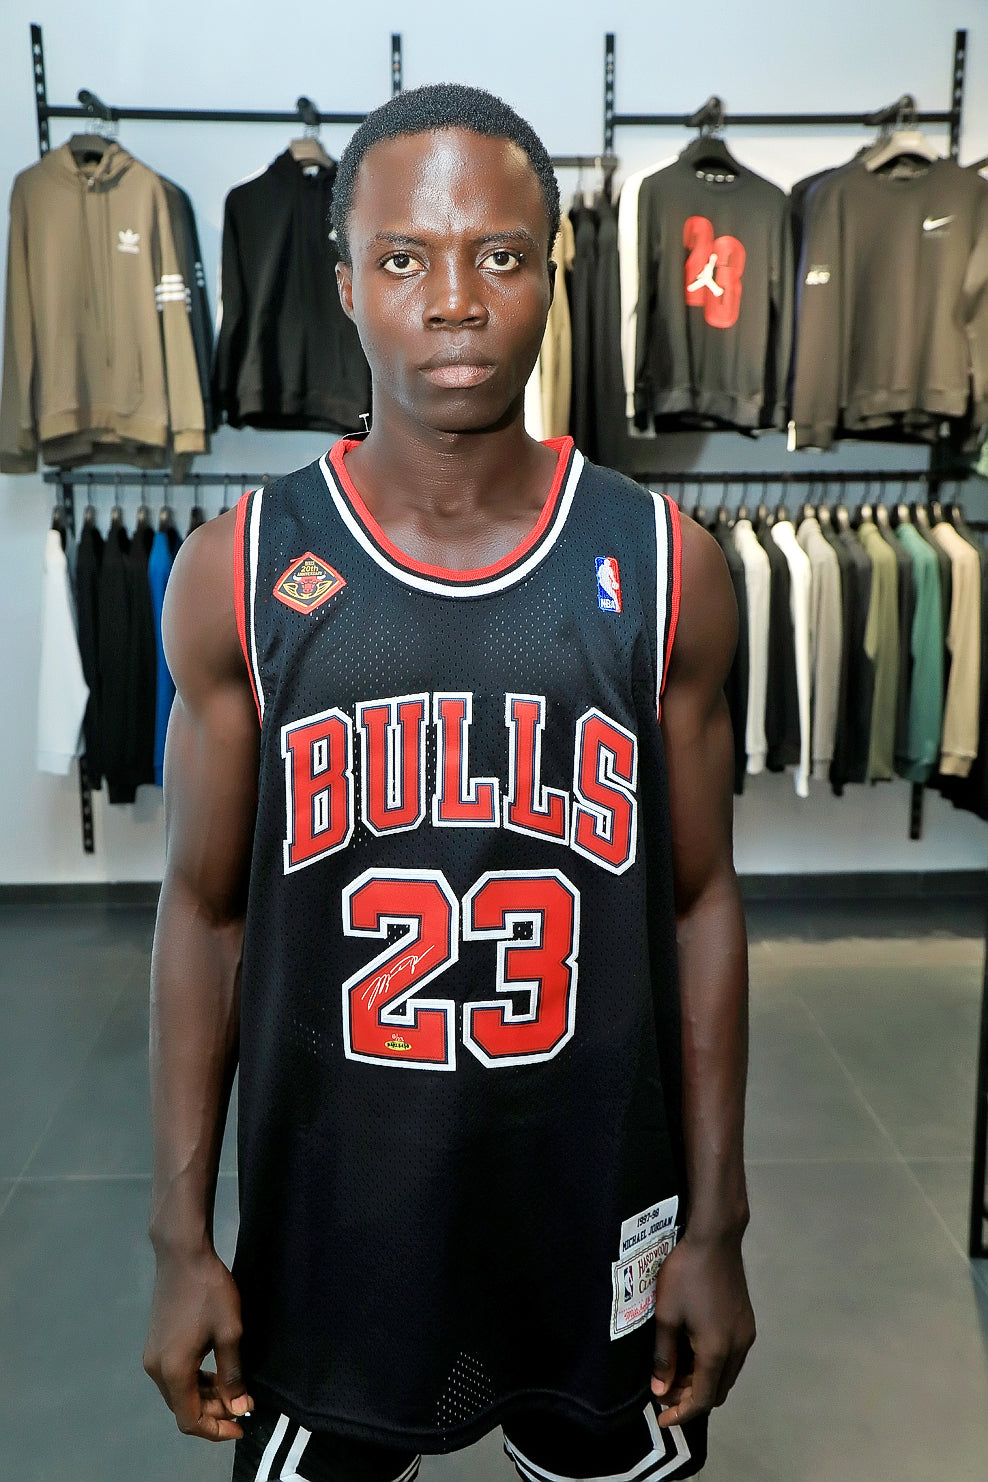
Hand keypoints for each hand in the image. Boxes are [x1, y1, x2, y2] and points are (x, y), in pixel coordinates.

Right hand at [143, 1247, 254, 1441]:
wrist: (183, 1254)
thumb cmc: (209, 1291)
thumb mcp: (230, 1333)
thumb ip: (233, 1374)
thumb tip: (239, 1406)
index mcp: (173, 1372)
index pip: (190, 1420)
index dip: (216, 1430)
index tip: (241, 1426)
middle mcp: (156, 1370)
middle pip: (182, 1408)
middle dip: (213, 1412)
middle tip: (243, 1403)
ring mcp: (152, 1356)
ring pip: (178, 1392)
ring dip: (204, 1396)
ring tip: (233, 1389)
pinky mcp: (155, 1343)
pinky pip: (175, 1375)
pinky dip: (195, 1380)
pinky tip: (215, 1370)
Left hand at [650, 1231, 754, 1426]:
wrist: (715, 1238)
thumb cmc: (685, 1274)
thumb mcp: (666, 1315)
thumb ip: (664, 1357)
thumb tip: (660, 1389)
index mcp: (717, 1350)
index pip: (703, 1399)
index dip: (681, 1413)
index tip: (661, 1417)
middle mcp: (738, 1348)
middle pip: (717, 1391)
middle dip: (691, 1398)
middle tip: (664, 1389)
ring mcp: (746, 1335)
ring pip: (726, 1375)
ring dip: (703, 1382)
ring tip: (675, 1372)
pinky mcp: (747, 1322)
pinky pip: (732, 1358)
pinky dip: (713, 1366)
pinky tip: (693, 1352)